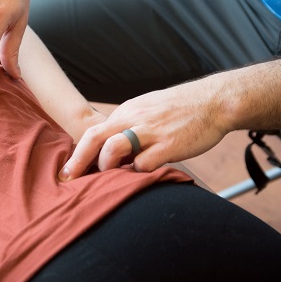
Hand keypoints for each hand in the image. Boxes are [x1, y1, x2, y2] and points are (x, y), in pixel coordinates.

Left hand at [58, 80, 228, 179]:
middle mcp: (134, 119)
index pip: (93, 132)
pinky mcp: (169, 145)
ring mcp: (151, 132)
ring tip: (112, 177)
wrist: (214, 101)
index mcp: (126, 112)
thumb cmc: (178, 109)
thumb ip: (127, 127)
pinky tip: (141, 176)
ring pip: (114, 149)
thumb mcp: (146, 110)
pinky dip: (137, 173)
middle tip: (68, 180)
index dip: (78, 152)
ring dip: (107, 167)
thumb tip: (109, 149)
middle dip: (78, 161)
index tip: (67, 171)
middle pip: (95, 138)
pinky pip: (144, 164)